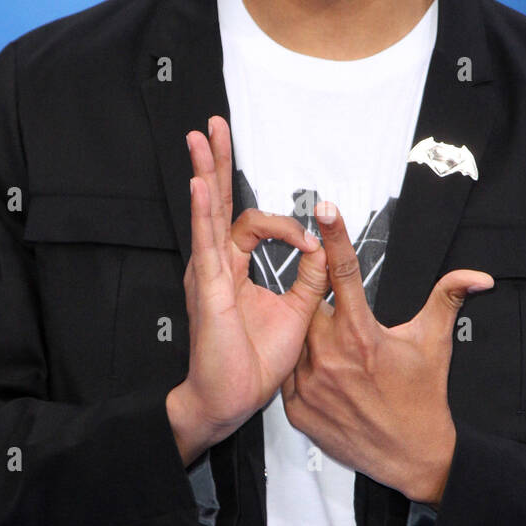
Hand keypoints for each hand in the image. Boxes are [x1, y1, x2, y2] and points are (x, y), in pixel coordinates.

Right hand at [166, 117, 328, 465]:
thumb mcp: (296, 311)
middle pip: (218, 203)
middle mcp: (216, 265)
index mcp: (234, 268)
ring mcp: (208, 274)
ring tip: (201, 139)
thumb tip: (324, 247)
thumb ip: (309, 277)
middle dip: (218, 163)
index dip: (286, 224)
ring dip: (206, 173)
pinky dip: (202, 212)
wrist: (231, 399)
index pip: (250, 223)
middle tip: (214, 126)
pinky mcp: (207, 289)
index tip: (312, 242)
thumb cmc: (254, 362)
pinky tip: (201, 186)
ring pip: (208, 213)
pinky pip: (205, 244)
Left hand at [281, 201, 493, 503]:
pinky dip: (297, 368)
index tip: (324, 209)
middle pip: (308, 306)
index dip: (334, 236)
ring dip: (305, 336)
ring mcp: (308, 384)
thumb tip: (479, 276)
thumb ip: (448, 298)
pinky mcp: (295, 409)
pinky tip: (321, 374)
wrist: (410, 456)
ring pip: (291, 340)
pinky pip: (286, 375)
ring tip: (331, 349)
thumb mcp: (435, 343)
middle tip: (333, 310)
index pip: (343, 272)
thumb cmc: (422, 397)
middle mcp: (329, 356)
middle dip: (317, 300)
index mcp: (362, 334)